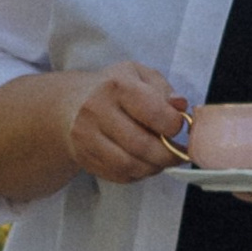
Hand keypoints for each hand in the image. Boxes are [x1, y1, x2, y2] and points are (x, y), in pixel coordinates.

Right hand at [63, 63, 188, 182]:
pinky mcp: (85, 158)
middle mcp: (96, 111)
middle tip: (179, 152)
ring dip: (154, 167)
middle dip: (168, 154)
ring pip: (130, 165)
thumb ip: (163, 89)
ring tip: (163, 159)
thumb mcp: (139, 75)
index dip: (174, 125)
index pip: (154, 112)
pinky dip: (139, 173)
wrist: (70, 105)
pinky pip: (120, 175)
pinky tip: (144, 163)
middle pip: (142, 145)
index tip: (179, 126)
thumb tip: (181, 106)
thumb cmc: (112, 89)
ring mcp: (87, 137)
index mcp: (116, 86)